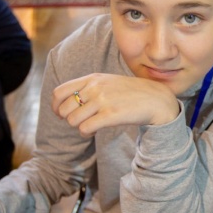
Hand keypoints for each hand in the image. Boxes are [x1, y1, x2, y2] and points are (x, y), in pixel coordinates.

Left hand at [52, 73, 179, 136]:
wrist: (156, 99)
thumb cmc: (130, 93)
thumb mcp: (108, 82)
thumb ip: (88, 87)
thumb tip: (66, 102)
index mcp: (92, 78)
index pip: (59, 92)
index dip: (56, 106)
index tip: (61, 114)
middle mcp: (95, 87)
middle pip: (64, 109)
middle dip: (68, 119)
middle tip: (80, 122)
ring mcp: (103, 100)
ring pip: (73, 121)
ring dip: (78, 128)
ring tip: (89, 127)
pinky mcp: (111, 115)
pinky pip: (85, 128)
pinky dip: (86, 133)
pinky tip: (94, 132)